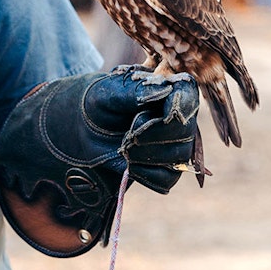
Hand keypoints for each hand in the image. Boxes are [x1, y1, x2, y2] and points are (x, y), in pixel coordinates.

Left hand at [0, 66, 199, 255]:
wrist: (83, 128)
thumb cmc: (97, 102)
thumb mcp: (107, 92)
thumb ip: (134, 90)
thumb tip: (163, 89)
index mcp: (170, 90)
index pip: (187, 99)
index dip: (170, 111)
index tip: (140, 117)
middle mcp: (179, 117)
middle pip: (184, 134)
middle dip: (151, 138)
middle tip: (127, 134)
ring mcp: (176, 144)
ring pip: (177, 159)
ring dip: (145, 157)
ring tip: (124, 146)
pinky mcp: (166, 168)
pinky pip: (167, 180)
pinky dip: (145, 175)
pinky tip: (128, 164)